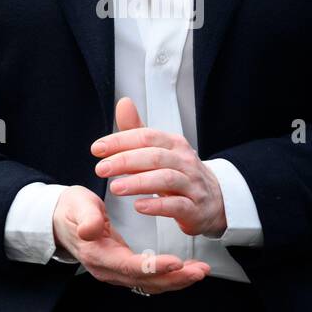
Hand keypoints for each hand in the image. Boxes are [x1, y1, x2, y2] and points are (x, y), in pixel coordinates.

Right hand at [52, 184, 209, 292]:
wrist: (59, 221)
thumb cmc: (71, 211)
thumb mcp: (76, 206)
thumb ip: (86, 218)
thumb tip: (91, 231)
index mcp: (98, 255)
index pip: (130, 266)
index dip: (154, 266)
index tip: (176, 262)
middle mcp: (108, 270)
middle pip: (145, 281)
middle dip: (175, 278)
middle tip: (200, 271)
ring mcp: (116, 272)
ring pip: (150, 283)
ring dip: (176, 280)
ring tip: (200, 271)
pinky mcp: (123, 269)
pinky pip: (149, 278)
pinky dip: (169, 277)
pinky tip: (186, 270)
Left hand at [90, 96, 227, 237]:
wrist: (214, 200)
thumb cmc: (181, 173)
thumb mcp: (160, 150)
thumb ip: (138, 130)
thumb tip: (123, 103)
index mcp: (174, 144)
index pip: (146, 137)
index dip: (120, 141)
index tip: (97, 148)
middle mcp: (184, 161)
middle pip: (154, 157)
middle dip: (125, 161)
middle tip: (101, 168)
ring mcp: (192, 185)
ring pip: (166, 179)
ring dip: (138, 183)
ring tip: (115, 187)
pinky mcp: (194, 208)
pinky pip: (176, 205)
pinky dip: (157, 205)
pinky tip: (139, 206)